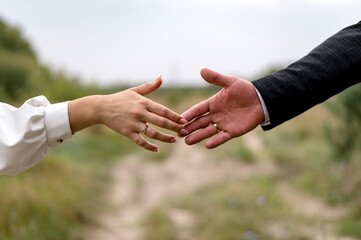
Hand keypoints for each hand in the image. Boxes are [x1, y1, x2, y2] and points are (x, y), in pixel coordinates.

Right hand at [69, 76, 187, 151]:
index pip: (163, 110)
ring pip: (152, 133)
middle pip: (161, 122)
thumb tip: (161, 77)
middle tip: (185, 131)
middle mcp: (140, 113)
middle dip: (174, 127)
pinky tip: (156, 149)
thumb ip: (149, 86)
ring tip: (174, 140)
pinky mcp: (127, 132)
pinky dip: (148, 146)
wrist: (101, 108)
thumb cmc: (120, 98)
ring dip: (164, 138)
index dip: (174, 116)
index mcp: (143, 102)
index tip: (184, 120)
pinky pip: (140, 141)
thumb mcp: (134, 91)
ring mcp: (134, 124)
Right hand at [179, 68, 264, 148]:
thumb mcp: (230, 82)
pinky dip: (215, 141)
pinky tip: (207, 145)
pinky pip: (222, 137)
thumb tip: (202, 70)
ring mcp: (223, 124)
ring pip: (207, 131)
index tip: (179, 119)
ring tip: (187, 142)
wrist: (261, 100)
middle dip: (189, 128)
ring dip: (197, 136)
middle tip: (178, 133)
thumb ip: (216, 78)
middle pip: (199, 122)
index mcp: (213, 103)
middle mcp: (216, 115)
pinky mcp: (232, 131)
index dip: (189, 114)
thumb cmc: (245, 90)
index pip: (198, 110)